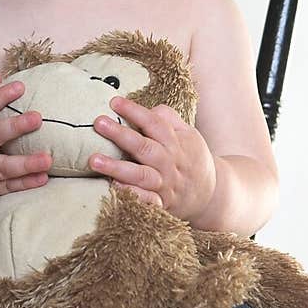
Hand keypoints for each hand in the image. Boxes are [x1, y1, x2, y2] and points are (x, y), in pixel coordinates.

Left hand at [89, 96, 216, 220]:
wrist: (213, 196)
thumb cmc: (192, 160)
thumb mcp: (189, 135)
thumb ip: (169, 120)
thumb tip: (149, 107)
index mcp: (176, 143)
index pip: (154, 123)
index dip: (135, 112)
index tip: (114, 102)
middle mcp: (169, 163)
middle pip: (144, 147)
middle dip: (120, 135)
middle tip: (99, 123)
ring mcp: (165, 185)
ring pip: (141, 175)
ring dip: (117, 168)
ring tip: (94, 160)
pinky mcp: (161, 205)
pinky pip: (146, 201)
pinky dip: (131, 195)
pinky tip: (114, 187)